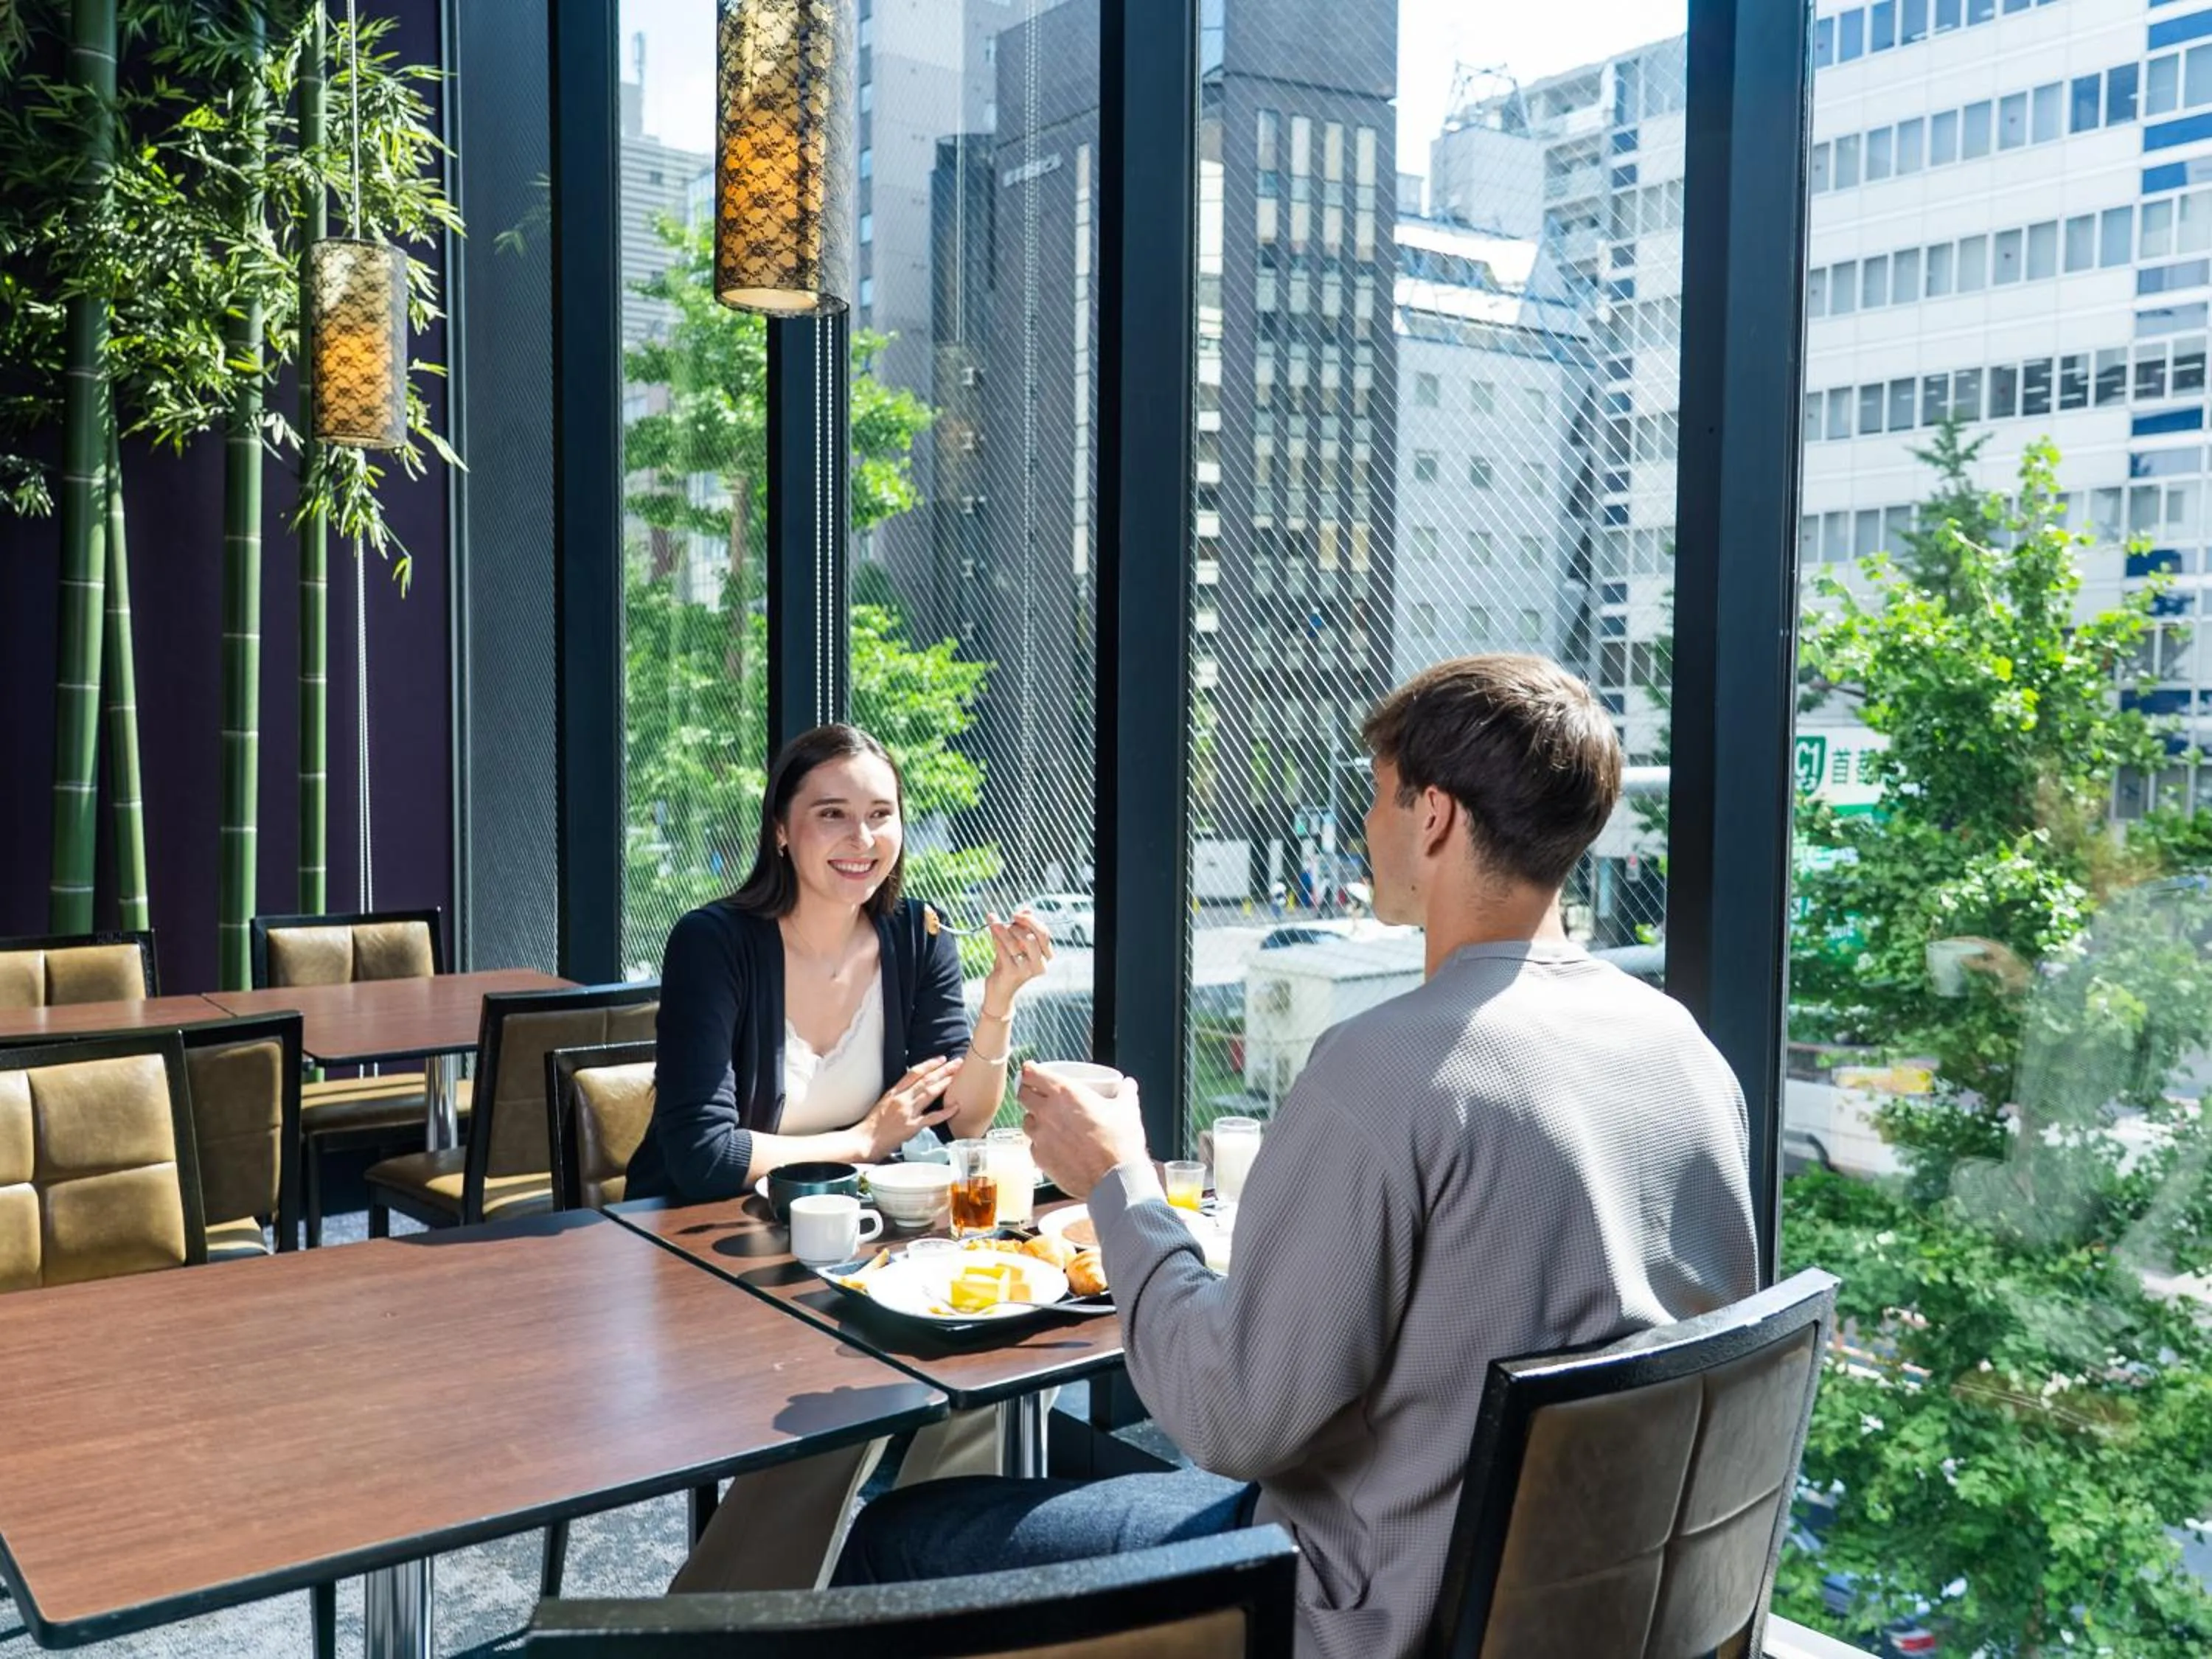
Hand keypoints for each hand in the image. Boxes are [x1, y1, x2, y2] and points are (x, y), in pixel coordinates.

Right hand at [855, 1056, 963, 1160]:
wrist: (864, 1141)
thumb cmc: (872, 1125)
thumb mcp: (883, 1103)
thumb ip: (898, 1095)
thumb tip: (912, 1088)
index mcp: (894, 1092)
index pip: (914, 1073)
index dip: (930, 1064)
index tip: (942, 1058)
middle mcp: (902, 1099)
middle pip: (926, 1080)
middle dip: (943, 1070)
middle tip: (958, 1063)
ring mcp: (907, 1112)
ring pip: (929, 1093)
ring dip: (945, 1083)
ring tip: (957, 1076)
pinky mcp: (911, 1127)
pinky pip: (931, 1118)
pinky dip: (945, 1112)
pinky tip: (956, 1107)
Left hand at [979, 909, 1052, 1016]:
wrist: (999, 990)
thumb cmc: (1009, 964)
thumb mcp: (1017, 945)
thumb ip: (1022, 928)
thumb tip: (1027, 909)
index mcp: (1046, 957)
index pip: (1044, 934)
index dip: (1031, 921)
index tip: (1017, 914)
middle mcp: (1040, 965)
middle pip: (1034, 937)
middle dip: (1020, 924)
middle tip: (1009, 918)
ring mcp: (1026, 970)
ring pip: (1016, 942)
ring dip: (1004, 929)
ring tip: (995, 922)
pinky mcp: (1012, 973)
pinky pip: (1003, 949)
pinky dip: (996, 936)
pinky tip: (991, 927)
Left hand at [1018, 1066, 1148, 1199]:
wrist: (1114, 1180)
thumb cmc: (1119, 1143)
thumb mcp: (1127, 1111)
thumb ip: (1126, 1093)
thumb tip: (1129, 1085)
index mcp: (1065, 1093)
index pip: (1032, 1074)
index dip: (1030, 1070)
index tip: (1031, 1070)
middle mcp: (1047, 1112)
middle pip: (1022, 1095)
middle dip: (1028, 1091)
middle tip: (1037, 1093)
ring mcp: (1041, 1137)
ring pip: (1026, 1121)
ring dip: (1034, 1118)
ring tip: (1047, 1121)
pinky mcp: (1039, 1158)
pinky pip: (1034, 1145)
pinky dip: (1041, 1143)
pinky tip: (1054, 1146)